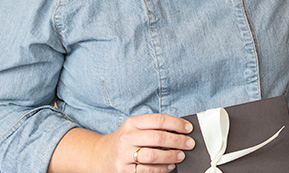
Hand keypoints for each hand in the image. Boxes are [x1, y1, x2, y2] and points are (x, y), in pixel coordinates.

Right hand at [48, 113, 194, 172]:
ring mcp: (124, 155)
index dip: (176, 124)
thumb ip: (152, 127)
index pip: (158, 120)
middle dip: (178, 141)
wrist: (99, 155)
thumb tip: (179, 130)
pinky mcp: (124, 170)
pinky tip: (169, 167)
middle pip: (158, 138)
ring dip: (171, 156)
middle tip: (189, 143)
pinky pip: (147, 171)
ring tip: (181, 156)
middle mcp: (127, 137)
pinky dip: (162, 170)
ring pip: (153, 156)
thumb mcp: (133, 128)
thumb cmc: (122, 140)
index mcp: (132, 123)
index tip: (188, 128)